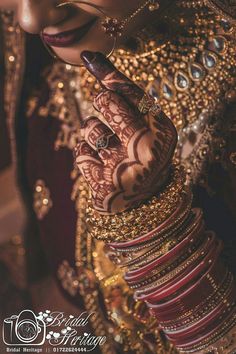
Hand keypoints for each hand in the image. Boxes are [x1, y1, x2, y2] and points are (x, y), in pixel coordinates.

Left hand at [75, 51, 176, 213]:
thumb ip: (127, 96)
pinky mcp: (103, 186)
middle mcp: (146, 149)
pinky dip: (87, 156)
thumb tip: (92, 59)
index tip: (89, 57)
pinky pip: (81, 153)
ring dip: (93, 133)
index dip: (108, 73)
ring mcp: (124, 169)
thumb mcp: (148, 127)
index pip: (131, 92)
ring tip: (109, 147)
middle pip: (107, 102)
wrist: (147, 201)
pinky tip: (101, 167)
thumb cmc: (144, 154)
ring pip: (90, 128)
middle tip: (110, 111)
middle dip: (103, 102)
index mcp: (162, 131)